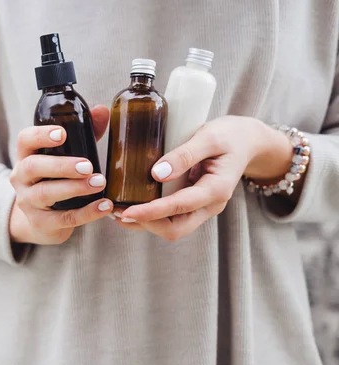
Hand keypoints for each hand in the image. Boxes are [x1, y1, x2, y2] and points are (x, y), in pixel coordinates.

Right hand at [9, 105, 112, 244]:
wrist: (42, 220)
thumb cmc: (55, 179)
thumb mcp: (64, 155)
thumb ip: (83, 133)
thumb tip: (102, 111)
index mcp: (26, 155)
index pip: (25, 140)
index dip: (41, 135)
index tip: (63, 134)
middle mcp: (21, 178)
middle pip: (32, 167)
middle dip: (61, 165)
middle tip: (88, 166)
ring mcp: (28, 202)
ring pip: (45, 194)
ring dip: (74, 188)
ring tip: (99, 183)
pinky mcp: (41, 223)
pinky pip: (63, 218)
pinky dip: (86, 213)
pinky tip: (104, 206)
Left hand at [116, 116, 292, 240]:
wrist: (249, 140)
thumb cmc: (230, 135)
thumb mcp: (209, 137)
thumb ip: (185, 154)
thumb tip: (156, 173)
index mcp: (216, 189)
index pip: (179, 208)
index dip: (151, 212)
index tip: (126, 211)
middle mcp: (210, 205)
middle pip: (175, 229)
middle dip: (145, 224)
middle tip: (116, 213)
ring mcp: (203, 207)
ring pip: (172, 227)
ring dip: (145, 223)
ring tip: (117, 211)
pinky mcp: (194, 203)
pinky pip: (172, 217)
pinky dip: (151, 215)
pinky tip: (132, 205)